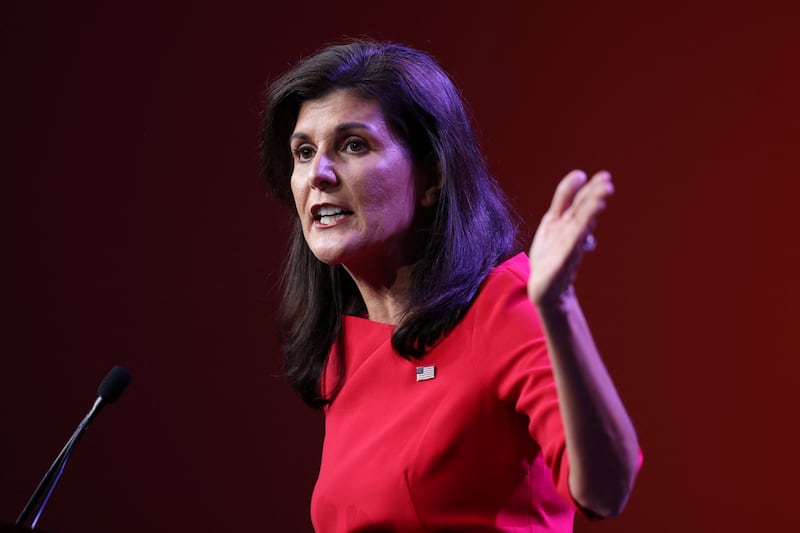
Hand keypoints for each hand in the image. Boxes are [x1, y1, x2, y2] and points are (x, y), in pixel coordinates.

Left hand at [528, 170, 613, 306]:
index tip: (604, 176)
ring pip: (579, 227)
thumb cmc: (550, 254)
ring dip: (589, 214)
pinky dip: (575, 237)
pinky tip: (582, 228)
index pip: (580, 201)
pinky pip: (569, 247)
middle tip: (608, 184)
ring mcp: (566, 247)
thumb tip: (580, 174)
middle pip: (583, 212)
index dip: (590, 188)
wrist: (545, 288)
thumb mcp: (552, 222)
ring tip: (600, 201)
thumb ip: (564, 200)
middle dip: (594, 198)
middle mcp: (570, 232)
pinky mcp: (561, 262)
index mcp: (567, 221)